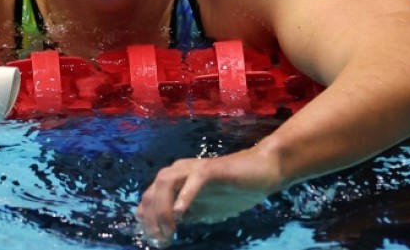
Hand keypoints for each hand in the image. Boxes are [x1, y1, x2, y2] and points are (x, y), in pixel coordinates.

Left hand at [136, 147, 281, 246]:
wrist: (262, 172)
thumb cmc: (233, 191)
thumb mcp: (204, 210)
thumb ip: (185, 215)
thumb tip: (164, 228)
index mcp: (175, 180)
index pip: (149, 198)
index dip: (147, 220)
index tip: (154, 241)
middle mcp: (179, 171)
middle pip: (152, 191)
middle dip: (151, 218)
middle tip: (160, 241)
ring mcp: (194, 168)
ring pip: (166, 182)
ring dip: (162, 209)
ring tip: (169, 231)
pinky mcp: (212, 169)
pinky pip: (194, 180)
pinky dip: (184, 195)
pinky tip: (180, 213)